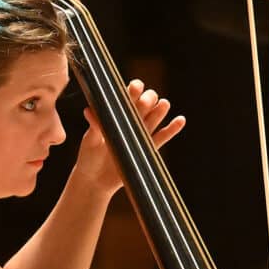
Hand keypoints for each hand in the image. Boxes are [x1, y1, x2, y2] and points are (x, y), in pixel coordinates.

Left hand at [75, 79, 184, 196]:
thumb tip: (89, 110)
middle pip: (145, 104)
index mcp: (115, 114)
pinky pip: (162, 137)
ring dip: (160, 110)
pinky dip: (172, 129)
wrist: (95, 181)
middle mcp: (130, 120)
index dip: (133, 90)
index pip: (127, 97)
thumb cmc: (89, 157)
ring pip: (155, 117)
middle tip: (146, 101)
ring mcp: (140, 133)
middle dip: (148, 99)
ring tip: (163, 104)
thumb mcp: (90, 141)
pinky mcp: (147, 148)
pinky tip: (180, 120)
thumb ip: (94, 126)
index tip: (135, 87)